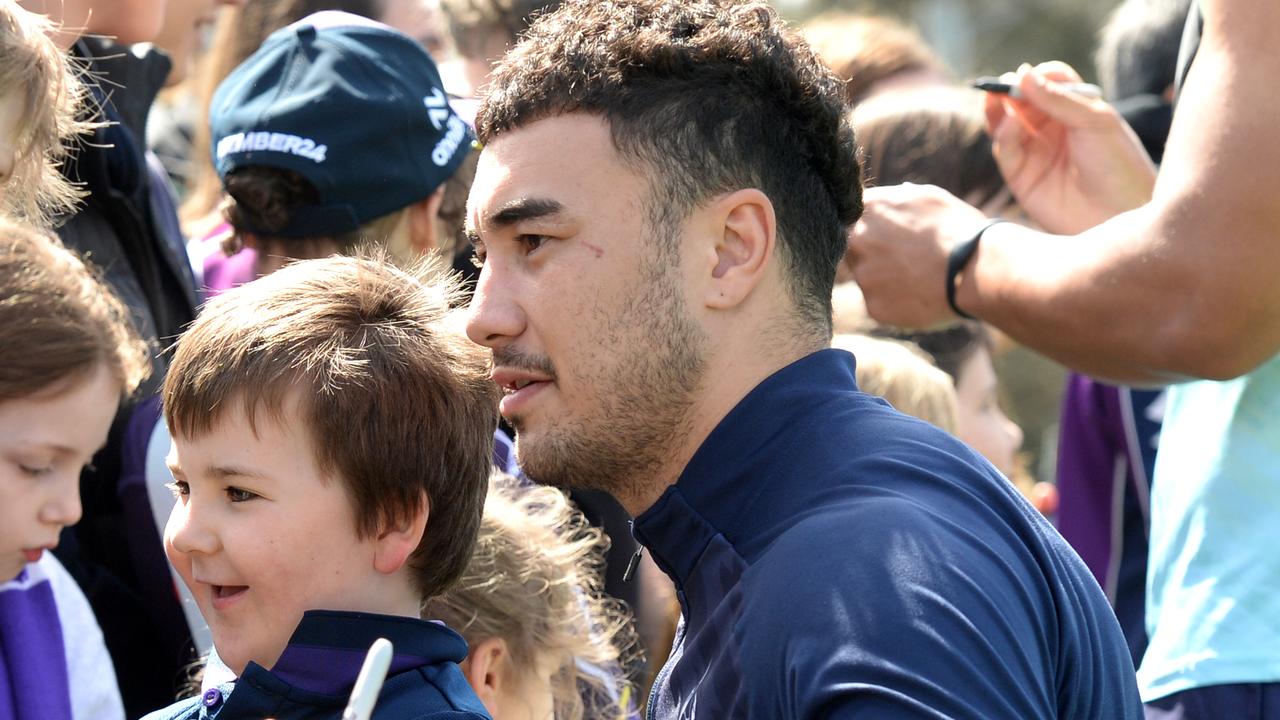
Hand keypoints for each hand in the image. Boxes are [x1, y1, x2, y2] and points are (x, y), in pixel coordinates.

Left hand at [845, 183, 987, 328]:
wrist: (977, 270)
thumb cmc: (959, 229)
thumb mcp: (928, 197)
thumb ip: (897, 198)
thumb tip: (889, 198)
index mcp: (867, 208)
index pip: (851, 218)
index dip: (872, 229)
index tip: (891, 236)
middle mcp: (856, 241)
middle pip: (854, 250)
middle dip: (875, 254)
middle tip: (908, 260)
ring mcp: (863, 276)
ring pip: (869, 279)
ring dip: (886, 279)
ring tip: (921, 277)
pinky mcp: (874, 307)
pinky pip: (881, 304)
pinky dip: (897, 303)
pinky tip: (921, 295)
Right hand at [985, 62, 1155, 234]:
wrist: (1121, 214)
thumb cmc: (1118, 165)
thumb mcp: (1095, 121)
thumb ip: (1058, 98)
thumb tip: (1023, 74)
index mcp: (1076, 110)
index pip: (1048, 83)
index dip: (1038, 76)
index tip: (1031, 74)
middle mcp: (1052, 129)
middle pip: (1022, 101)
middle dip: (1011, 90)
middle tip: (1004, 85)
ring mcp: (1035, 153)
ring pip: (1006, 125)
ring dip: (999, 110)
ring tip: (996, 98)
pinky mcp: (1021, 177)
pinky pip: (1005, 150)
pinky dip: (1004, 135)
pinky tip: (1011, 125)